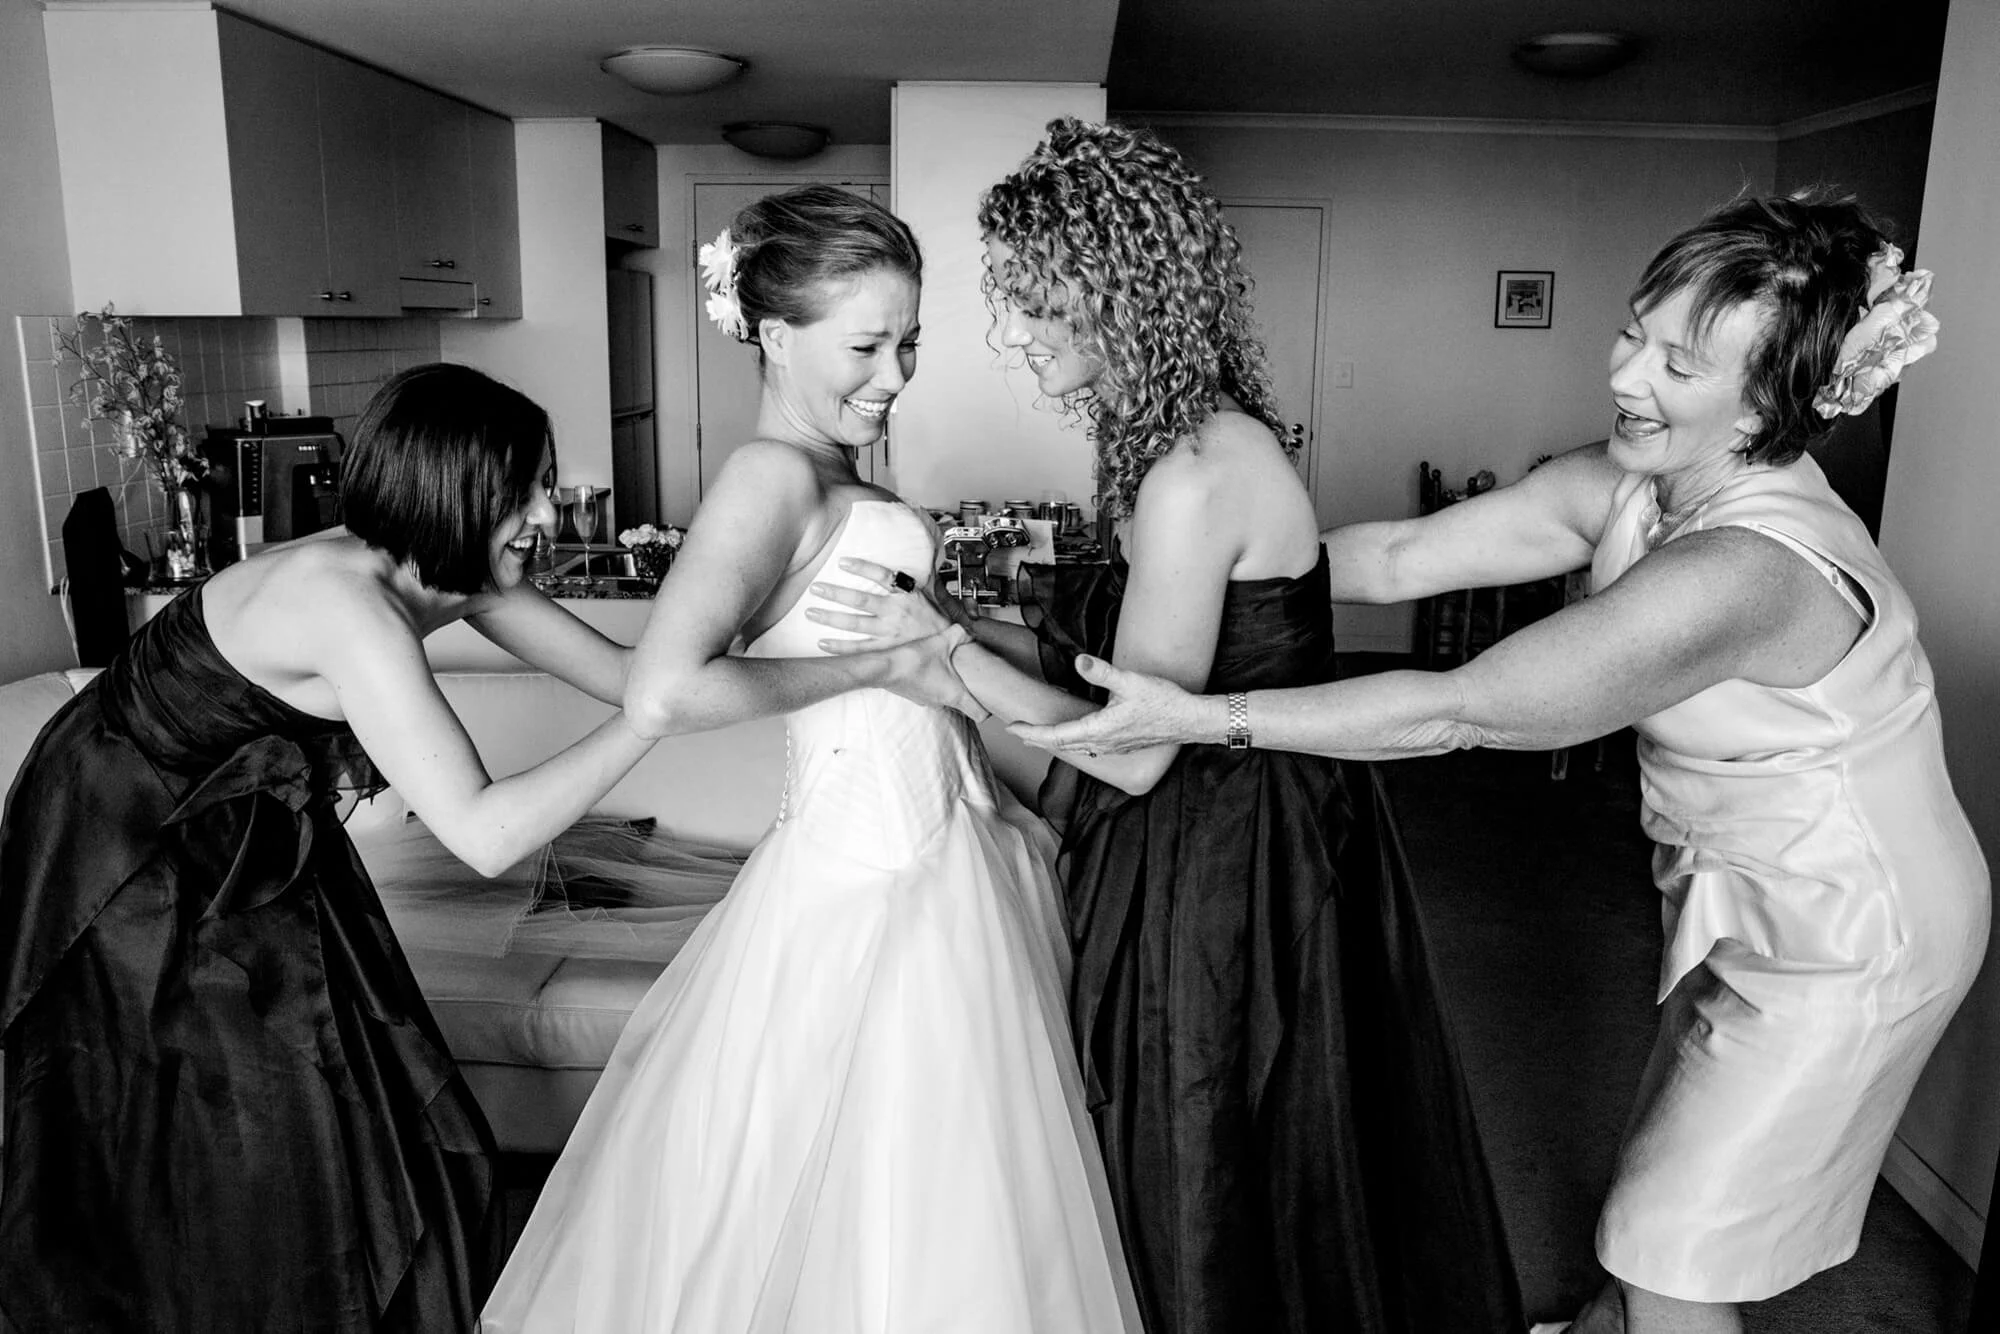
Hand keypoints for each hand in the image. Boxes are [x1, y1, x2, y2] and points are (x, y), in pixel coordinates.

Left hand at [808, 557, 952, 652]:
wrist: (948, 646)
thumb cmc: (934, 617)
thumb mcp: (925, 592)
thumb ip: (907, 578)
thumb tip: (901, 554)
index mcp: (906, 595)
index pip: (883, 576)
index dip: (863, 568)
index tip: (842, 562)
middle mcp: (896, 613)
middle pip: (861, 600)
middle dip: (836, 593)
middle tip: (814, 588)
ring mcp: (889, 633)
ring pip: (856, 624)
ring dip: (831, 618)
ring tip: (810, 612)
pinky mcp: (886, 650)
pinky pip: (859, 649)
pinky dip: (840, 647)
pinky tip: (822, 643)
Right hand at [882, 626, 989, 721]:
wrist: (883, 668)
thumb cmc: (911, 661)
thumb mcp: (940, 642)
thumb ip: (959, 634)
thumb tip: (968, 629)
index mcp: (954, 695)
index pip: (980, 714)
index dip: (989, 709)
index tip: (992, 700)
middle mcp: (941, 702)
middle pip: (963, 704)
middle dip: (969, 691)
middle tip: (974, 678)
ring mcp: (926, 701)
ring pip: (946, 697)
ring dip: (950, 686)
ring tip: (951, 669)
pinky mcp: (914, 695)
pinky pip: (930, 692)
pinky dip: (934, 683)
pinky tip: (930, 668)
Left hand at [1009, 655, 1205, 755]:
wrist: (1190, 721)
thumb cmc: (1164, 702)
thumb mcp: (1131, 681)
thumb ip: (1102, 671)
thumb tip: (1080, 661)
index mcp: (1099, 729)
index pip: (1057, 735)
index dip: (1032, 733)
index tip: (1013, 729)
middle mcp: (1103, 743)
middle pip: (1062, 745)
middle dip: (1037, 739)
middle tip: (1017, 733)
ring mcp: (1113, 746)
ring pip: (1076, 747)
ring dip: (1055, 741)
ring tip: (1039, 737)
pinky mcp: (1122, 744)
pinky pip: (1090, 747)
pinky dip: (1074, 741)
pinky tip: (1076, 736)